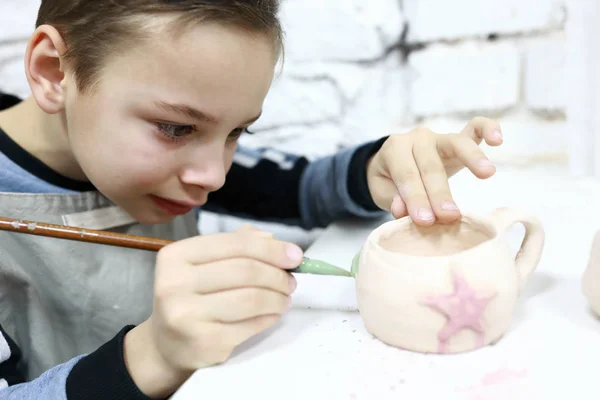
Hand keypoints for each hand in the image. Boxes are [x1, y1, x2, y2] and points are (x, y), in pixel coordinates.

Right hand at [123, 226, 301, 397]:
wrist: (167, 345)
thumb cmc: (191, 297)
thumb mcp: (203, 264)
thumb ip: (236, 245)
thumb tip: (272, 240)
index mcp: (176, 256)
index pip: (236, 244)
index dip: (272, 249)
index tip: (295, 255)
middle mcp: (175, 283)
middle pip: (246, 270)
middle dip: (278, 275)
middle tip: (291, 280)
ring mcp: (187, 315)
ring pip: (252, 298)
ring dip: (277, 297)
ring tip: (284, 297)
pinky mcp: (204, 341)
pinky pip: (250, 325)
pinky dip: (269, 317)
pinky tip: (273, 314)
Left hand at [366, 117, 502, 224]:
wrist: (392, 163)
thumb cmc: (389, 180)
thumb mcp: (382, 192)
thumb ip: (392, 199)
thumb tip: (403, 209)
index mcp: (394, 149)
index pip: (406, 175)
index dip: (415, 198)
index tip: (425, 221)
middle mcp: (417, 138)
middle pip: (430, 165)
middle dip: (439, 192)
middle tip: (449, 216)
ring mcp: (439, 136)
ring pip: (455, 143)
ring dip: (471, 158)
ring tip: (487, 173)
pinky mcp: (458, 137)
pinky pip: (474, 128)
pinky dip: (487, 128)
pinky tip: (498, 140)